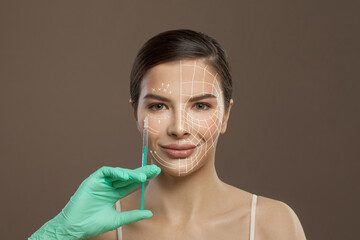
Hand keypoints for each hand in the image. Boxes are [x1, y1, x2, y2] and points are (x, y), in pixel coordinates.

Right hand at [29, 165, 160, 239]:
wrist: (75, 228)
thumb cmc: (92, 224)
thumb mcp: (117, 219)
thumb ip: (133, 215)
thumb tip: (149, 213)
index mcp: (113, 194)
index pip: (131, 184)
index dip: (142, 179)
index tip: (155, 174)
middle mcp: (108, 187)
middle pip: (127, 177)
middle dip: (140, 172)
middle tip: (154, 169)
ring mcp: (100, 183)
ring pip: (118, 173)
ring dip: (131, 173)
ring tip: (143, 176)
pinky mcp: (92, 181)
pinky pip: (105, 172)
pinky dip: (115, 172)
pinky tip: (125, 176)